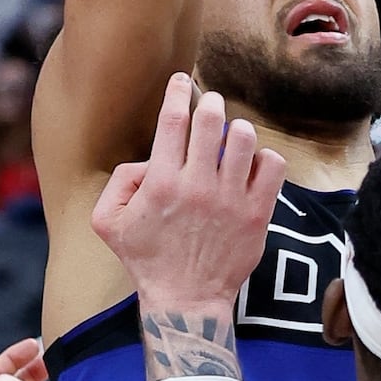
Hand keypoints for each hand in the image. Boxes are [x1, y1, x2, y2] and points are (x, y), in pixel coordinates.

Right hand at [92, 74, 284, 314]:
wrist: (186, 299)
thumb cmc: (147, 260)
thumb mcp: (108, 223)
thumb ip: (119, 182)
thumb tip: (148, 160)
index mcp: (161, 182)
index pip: (173, 119)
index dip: (177, 92)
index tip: (182, 81)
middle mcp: (197, 185)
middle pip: (211, 119)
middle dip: (210, 104)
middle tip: (211, 105)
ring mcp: (231, 199)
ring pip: (244, 138)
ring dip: (237, 131)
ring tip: (232, 139)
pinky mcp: (256, 214)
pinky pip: (272, 166)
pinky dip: (265, 158)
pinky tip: (254, 166)